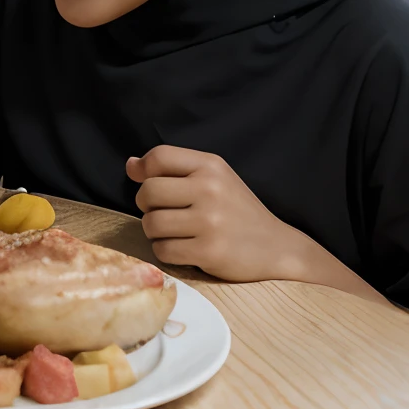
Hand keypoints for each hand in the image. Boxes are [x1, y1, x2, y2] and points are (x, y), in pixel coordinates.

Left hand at [128, 146, 326, 281]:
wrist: (278, 248)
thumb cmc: (237, 211)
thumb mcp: (214, 179)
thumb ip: (173, 168)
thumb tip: (130, 165)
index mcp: (211, 166)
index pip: (159, 156)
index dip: (144, 170)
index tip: (148, 182)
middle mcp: (210, 189)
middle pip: (148, 192)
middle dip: (148, 206)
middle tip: (165, 213)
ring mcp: (210, 221)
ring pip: (151, 223)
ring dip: (156, 232)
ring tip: (175, 232)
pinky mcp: (209, 251)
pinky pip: (163, 250)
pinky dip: (166, 251)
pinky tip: (184, 249)